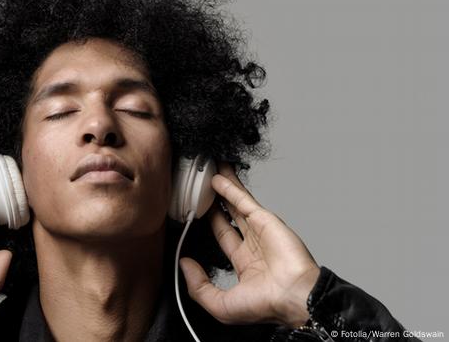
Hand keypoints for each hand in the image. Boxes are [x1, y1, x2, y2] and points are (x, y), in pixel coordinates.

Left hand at [179, 162, 319, 327]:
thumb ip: (198, 286)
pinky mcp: (266, 220)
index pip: (222, 236)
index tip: (196, 212)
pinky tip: (217, 179)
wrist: (294, 297)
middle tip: (203, 187)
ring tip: (210, 172)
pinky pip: (243, 201)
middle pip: (229, 215)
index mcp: (245, 264)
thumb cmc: (266, 306)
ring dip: (223, 187)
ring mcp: (260, 230)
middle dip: (216, 202)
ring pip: (236, 203)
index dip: (209, 223)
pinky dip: (230, 188)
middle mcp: (253, 244)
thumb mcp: (221, 305)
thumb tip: (184, 264)